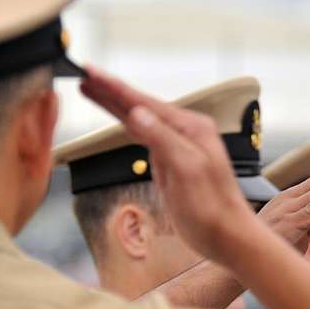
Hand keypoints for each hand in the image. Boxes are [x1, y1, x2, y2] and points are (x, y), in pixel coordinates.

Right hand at [80, 67, 278, 262]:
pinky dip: (125, 124)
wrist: (226, 236)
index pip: (144, 102)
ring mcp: (176, 145)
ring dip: (114, 104)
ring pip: (139, 119)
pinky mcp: (169, 162)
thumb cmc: (212, 207)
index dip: (114, 87)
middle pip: (139, 105)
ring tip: (90, 88)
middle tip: (82, 73)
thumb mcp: (186, 169)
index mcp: (190, 127)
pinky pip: (142, 136)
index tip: (90, 71)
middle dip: (110, 90)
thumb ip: (161, 138)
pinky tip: (117, 116)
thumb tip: (136, 112)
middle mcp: (183, 131)